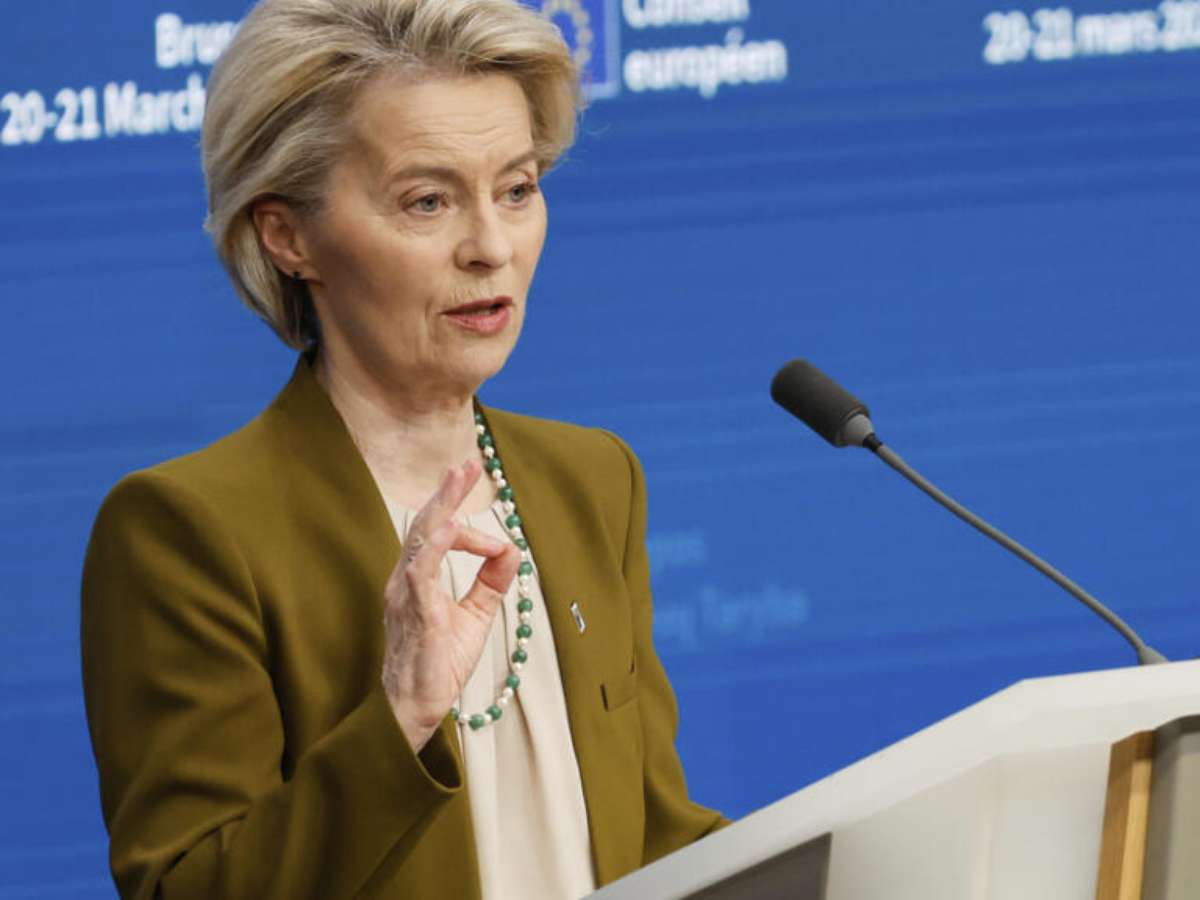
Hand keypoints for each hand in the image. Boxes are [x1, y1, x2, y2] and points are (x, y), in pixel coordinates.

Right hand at [380, 460, 519, 751]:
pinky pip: (420, 573)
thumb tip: (513, 549)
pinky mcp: (414, 613)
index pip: (439, 537)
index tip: (500, 546)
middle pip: (425, 525)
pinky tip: (448, 527)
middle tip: (465, 464)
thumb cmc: (438, 664)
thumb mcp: (475, 616)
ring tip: (456, 478)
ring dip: (441, 507)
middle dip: (446, 493)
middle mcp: (406, 581)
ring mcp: (405, 595)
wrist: (416, 708)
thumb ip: (491, 582)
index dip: (470, 530)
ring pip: (421, 540)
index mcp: (418, 579)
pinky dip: (435, 547)